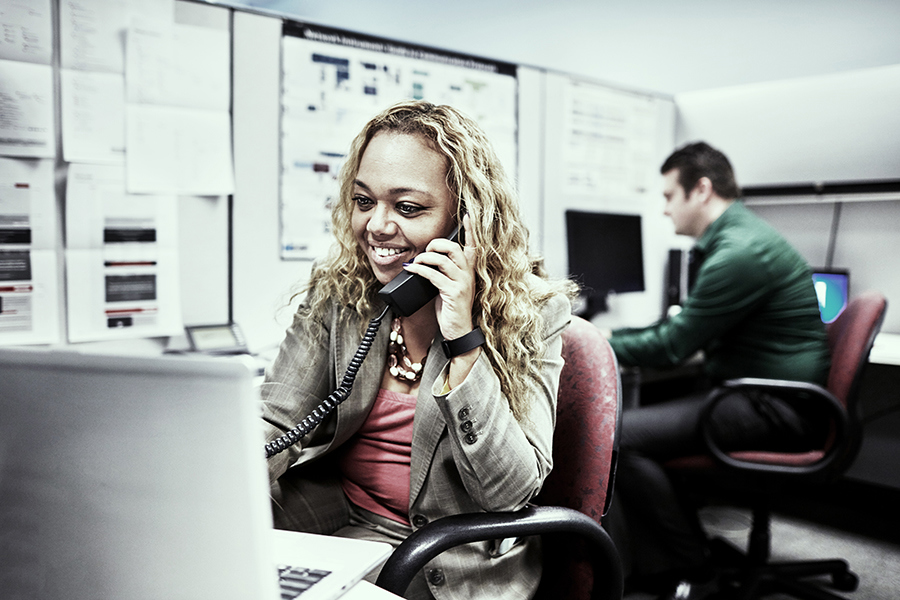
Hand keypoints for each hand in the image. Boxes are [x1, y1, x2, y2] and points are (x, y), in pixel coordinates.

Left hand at [403, 214, 475, 340]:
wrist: (458, 332)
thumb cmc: (451, 309)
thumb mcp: (448, 287)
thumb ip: (442, 273)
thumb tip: (423, 261)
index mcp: (469, 271)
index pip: (473, 245)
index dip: (470, 230)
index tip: (467, 215)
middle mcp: (468, 275)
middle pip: (455, 248)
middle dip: (437, 244)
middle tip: (426, 250)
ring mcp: (462, 284)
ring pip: (444, 259)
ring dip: (426, 257)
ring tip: (416, 262)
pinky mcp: (453, 293)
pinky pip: (434, 275)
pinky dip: (420, 269)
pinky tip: (411, 269)